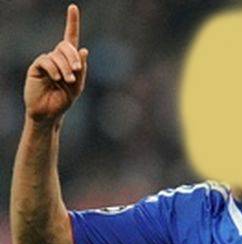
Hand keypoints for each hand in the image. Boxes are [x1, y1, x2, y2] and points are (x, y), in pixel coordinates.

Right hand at [24, 4, 87, 123]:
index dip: (72, 23)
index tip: (73, 7)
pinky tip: (56, 78)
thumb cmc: (63, 100)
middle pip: (66, 46)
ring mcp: (46, 62)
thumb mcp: (77, 87)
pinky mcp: (36, 67)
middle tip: (76, 70)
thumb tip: (84, 49)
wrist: (49, 113)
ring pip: (57, 55)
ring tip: (67, 80)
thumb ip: (81, 70)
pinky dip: (54, 69)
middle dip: (73, 56)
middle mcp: (57, 58)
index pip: (70, 39)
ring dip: (65, 67)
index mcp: (68, 61)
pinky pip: (46, 61)